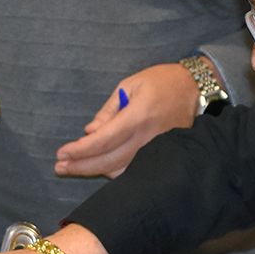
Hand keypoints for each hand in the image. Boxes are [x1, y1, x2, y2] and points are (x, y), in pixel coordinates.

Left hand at [54, 62, 201, 178]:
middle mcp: (148, 137)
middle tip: (59, 167)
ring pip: (121, 170)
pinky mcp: (162, 156)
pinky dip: (114, 171)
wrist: (195, 89)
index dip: (81, 150)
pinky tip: (99, 168)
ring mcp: (157, 150)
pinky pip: (134, 170)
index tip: (62, 153)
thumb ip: (109, 110)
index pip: (103, 140)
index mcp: (138, 116)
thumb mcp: (130, 85)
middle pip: (109, 161)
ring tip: (73, 167)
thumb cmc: (161, 82)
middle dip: (81, 166)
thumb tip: (90, 131)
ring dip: (95, 171)